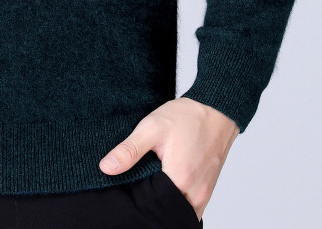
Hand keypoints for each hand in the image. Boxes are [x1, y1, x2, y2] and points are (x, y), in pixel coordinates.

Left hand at [99, 97, 239, 221]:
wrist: (215, 110)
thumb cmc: (186, 117)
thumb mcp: (151, 128)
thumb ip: (129, 150)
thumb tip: (106, 168)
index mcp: (180, 180)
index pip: (151, 205)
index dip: (137, 198)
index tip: (129, 185)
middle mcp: (195, 194)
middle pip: (166, 211)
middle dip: (150, 202)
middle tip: (139, 184)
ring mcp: (204, 195)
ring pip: (179, 211)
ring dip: (164, 202)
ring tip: (151, 182)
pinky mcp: (207, 191)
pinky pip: (189, 206)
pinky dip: (176, 199)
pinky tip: (165, 182)